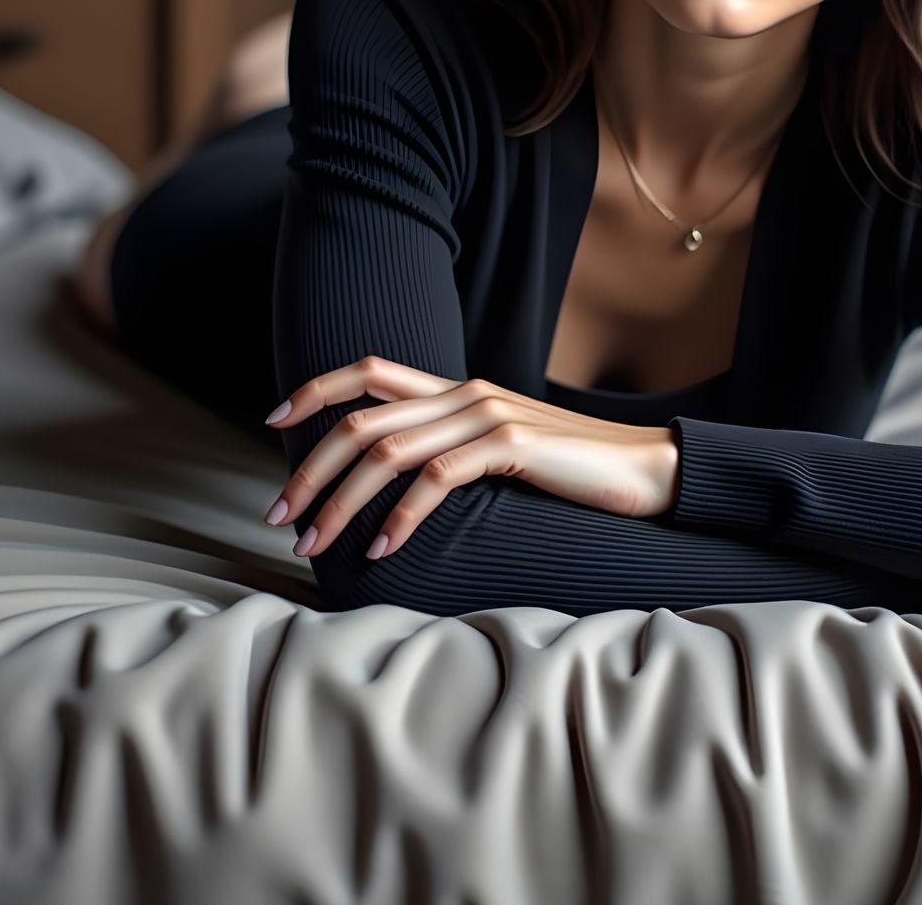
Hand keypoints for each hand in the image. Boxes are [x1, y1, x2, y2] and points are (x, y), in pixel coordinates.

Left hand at [261, 356, 682, 560]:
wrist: (647, 467)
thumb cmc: (573, 471)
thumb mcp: (503, 453)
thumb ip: (453, 451)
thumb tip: (394, 483)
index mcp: (459, 390)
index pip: (370, 372)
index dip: (316, 391)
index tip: (274, 423)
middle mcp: (466, 393)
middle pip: (362, 418)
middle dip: (310, 469)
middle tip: (281, 518)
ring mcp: (489, 415)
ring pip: (387, 449)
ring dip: (341, 500)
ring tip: (317, 543)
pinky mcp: (514, 445)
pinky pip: (437, 477)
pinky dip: (401, 516)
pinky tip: (383, 549)